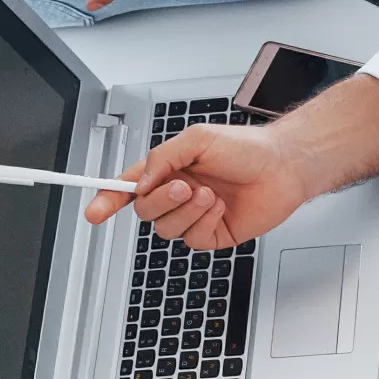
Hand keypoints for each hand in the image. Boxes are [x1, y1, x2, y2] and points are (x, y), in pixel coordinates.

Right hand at [83, 119, 311, 249]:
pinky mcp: (213, 234)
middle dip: (161, 200)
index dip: (107, 199)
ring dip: (186, 210)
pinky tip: (220, 207)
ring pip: (166, 228)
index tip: (94, 212)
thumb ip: (161, 159)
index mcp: (167, 170)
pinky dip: (204, 221)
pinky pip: (193, 239)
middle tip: (184, 185)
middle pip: (144, 211)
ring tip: (210, 193)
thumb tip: (138, 183)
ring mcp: (194, 216)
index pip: (128, 188)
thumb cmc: (246, 148)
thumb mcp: (197, 139)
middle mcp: (177, 195)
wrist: (284, 166)